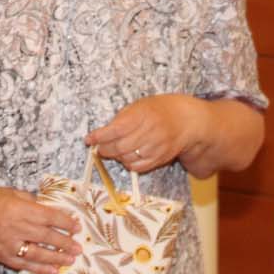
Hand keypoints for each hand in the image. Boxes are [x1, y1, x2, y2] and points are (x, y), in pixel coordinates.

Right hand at [0, 184, 80, 273]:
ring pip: (38, 254)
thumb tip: (55, 214)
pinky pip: (24, 264)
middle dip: (65, 243)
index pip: (49, 217)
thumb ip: (34, 204)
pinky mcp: (2, 255)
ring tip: (70, 260)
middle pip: (46, 237)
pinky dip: (40, 267)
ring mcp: (8, 243)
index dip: (65, 222)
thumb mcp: (14, 194)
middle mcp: (14, 227)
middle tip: (78, 247)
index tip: (77, 226)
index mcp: (19, 208)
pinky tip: (52, 270)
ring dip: (56, 258)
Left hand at [85, 93, 217, 174]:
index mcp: (142, 115)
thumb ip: (120, 119)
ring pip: (127, 159)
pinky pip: (138, 167)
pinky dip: (128, 164)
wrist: (185, 120)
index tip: (89, 139)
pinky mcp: (160, 159)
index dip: (99, 136)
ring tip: (113, 150)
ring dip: (116, 157)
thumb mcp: (138, 106)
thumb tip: (101, 135)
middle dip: (105, 149)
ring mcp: (156, 147)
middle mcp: (150, 132)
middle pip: (120, 147)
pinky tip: (126, 157)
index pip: (115, 129)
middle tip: (99, 147)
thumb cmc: (157, 110)